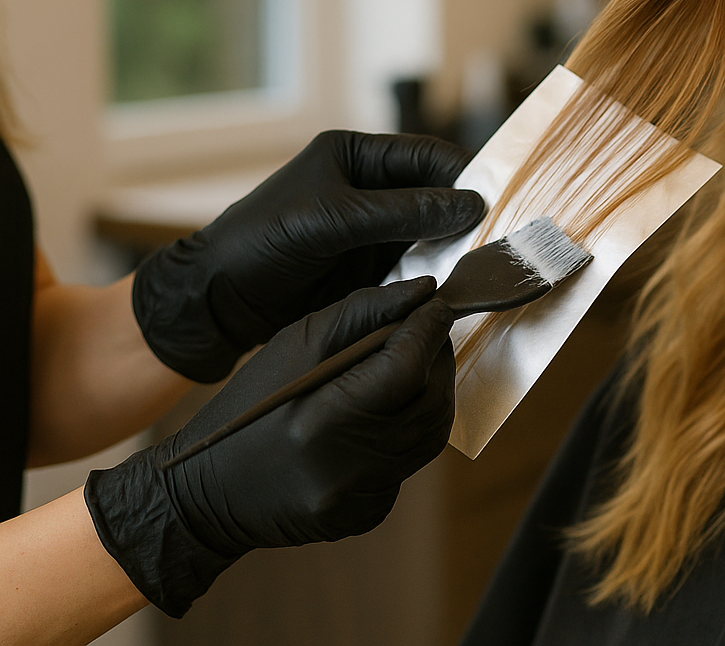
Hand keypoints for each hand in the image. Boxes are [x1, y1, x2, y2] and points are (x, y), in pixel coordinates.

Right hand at [84, 278, 455, 617]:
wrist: (206, 492)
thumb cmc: (248, 408)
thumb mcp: (294, 343)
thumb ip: (363, 312)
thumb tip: (424, 292)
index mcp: (321, 421)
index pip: (407, 368)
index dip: (429, 330)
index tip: (437, 306)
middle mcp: (347, 468)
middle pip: (429, 402)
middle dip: (437, 358)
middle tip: (428, 331)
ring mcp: (360, 499)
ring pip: (430, 434)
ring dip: (431, 393)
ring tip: (414, 366)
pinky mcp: (368, 514)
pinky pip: (409, 463)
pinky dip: (408, 431)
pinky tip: (385, 413)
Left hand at [133, 130, 483, 381]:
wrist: (215, 303)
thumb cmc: (260, 244)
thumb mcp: (333, 220)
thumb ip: (403, 211)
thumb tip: (472, 205)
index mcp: (353, 156)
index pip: (425, 155)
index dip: (463, 173)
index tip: (497, 197)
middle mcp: (366, 189)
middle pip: (434, 193)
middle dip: (464, 213)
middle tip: (500, 234)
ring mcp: (370, 231)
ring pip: (430, 232)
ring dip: (453, 247)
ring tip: (483, 262)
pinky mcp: (370, 269)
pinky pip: (415, 265)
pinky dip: (436, 274)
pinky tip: (454, 285)